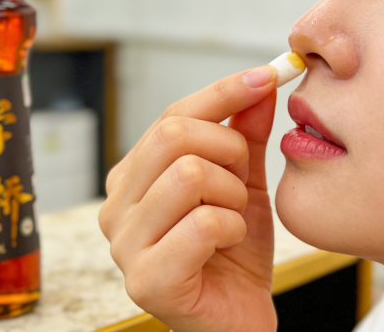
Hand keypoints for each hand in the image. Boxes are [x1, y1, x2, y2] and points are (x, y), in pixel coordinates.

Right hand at [99, 65, 278, 331]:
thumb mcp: (243, 182)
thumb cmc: (235, 251)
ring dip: (231, 194)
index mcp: (132, 177)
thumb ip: (246, 133)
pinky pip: (203, 223)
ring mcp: (125, 245)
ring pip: (189, 174)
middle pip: (173, 136)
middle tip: (242, 178)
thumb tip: (259, 83)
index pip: (171, 115)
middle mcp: (117, 206)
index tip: (266, 76)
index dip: (222, 92)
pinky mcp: (146, 281)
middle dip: (227, 149)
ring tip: (233, 218)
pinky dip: (232, 228)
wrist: (239, 318)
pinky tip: (229, 245)